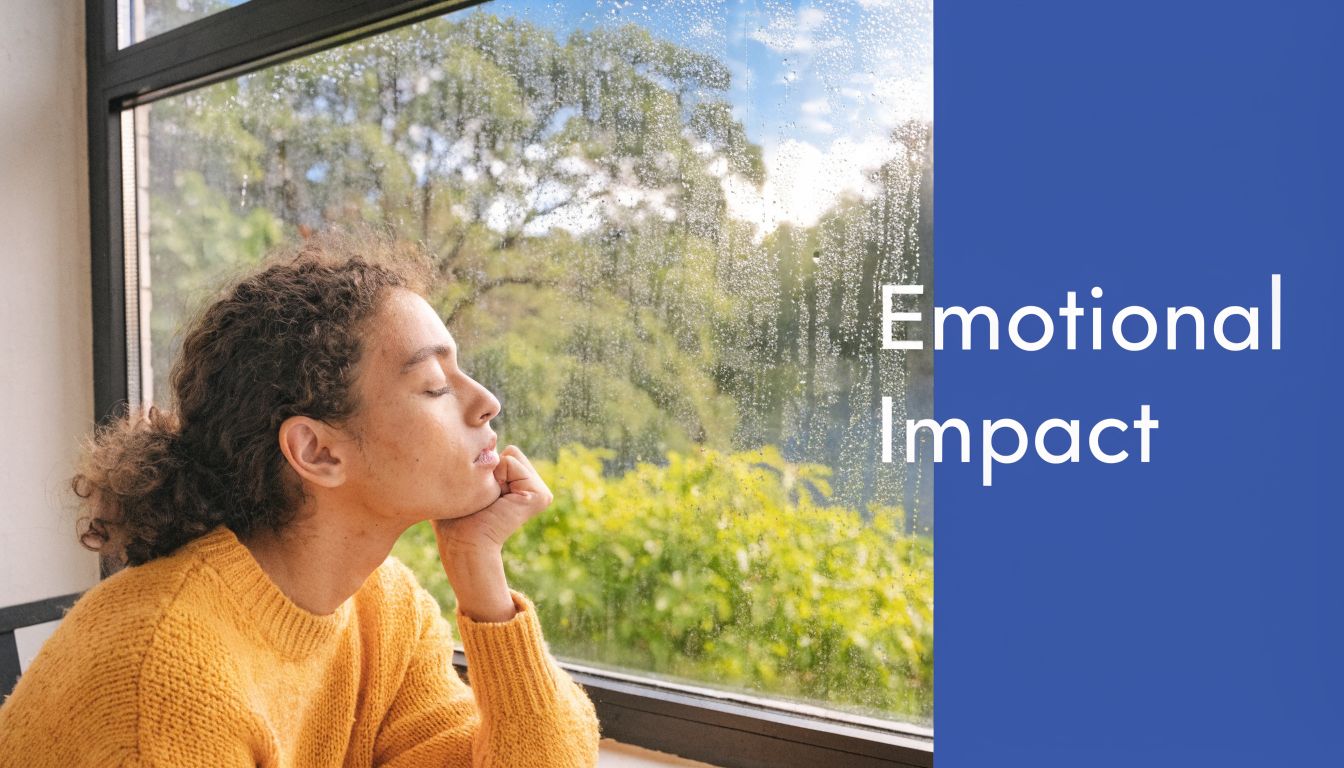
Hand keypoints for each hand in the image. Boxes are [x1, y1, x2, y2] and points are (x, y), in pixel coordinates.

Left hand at [431, 445, 552, 554]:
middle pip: (509, 451)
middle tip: (485, 499)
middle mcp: (532, 488)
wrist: (463, 544)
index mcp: (518, 486)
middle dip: (490, 469)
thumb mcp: (461, 484)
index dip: (482, 469)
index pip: (501, 452)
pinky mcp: (540, 496)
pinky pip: (511, 462)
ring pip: (511, 454)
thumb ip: (467, 462)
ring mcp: (539, 491)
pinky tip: (499, 502)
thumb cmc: (454, 519)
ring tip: (491, 500)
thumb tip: (474, 441)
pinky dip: (498, 478)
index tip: (477, 495)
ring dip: (493, 475)